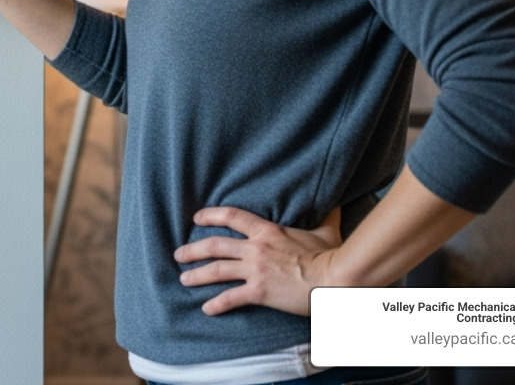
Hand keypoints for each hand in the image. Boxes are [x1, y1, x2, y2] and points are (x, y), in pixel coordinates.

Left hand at [173, 206, 342, 316]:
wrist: (335, 279)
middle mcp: (256, 248)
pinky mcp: (260, 292)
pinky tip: (206, 309)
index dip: (211, 215)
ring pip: (217, 270)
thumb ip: (325, 217)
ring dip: (197, 275)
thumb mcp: (326, 231)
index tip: (197, 218)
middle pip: (215, 245)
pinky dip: (217, 304)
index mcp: (268, 231)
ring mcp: (256, 270)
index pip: (232, 217)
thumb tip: (335, 203)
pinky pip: (232, 298)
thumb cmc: (331, 256)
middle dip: (193, 250)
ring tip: (184, 279)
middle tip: (179, 254)